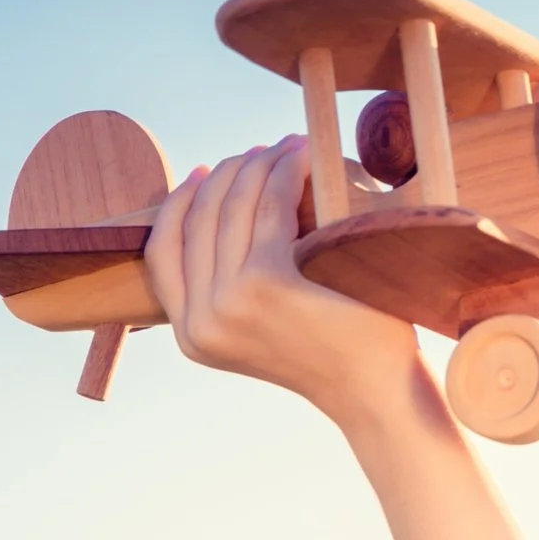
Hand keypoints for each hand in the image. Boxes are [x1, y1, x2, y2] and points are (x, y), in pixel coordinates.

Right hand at [142, 137, 423, 422]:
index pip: (163, 250)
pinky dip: (285, 173)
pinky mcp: (264, 283)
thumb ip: (228, 288)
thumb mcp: (260, 326)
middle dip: (228, 173)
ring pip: (231, 206)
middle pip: (197, 219)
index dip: (181, 202)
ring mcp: (227, 303)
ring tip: (287, 147)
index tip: (207, 170)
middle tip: (261, 151)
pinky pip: (268, 206)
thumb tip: (212, 210)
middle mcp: (199, 322)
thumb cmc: (332, 352)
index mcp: (190, 335)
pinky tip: (303, 155)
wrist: (375, 392)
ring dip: (259, 165)